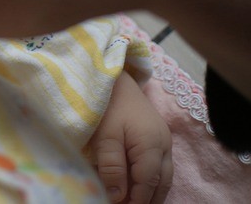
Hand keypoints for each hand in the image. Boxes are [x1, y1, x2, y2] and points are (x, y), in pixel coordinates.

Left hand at [87, 75, 171, 202]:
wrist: (114, 76)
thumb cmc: (107, 104)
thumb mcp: (104, 136)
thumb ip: (112, 166)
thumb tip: (118, 197)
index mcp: (152, 145)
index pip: (147, 182)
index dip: (136, 199)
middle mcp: (164, 145)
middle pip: (161, 182)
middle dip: (148, 199)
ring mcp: (163, 140)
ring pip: (164, 175)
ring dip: (152, 191)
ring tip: (135, 201)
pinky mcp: (157, 136)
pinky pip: (160, 165)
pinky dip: (152, 179)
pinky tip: (139, 184)